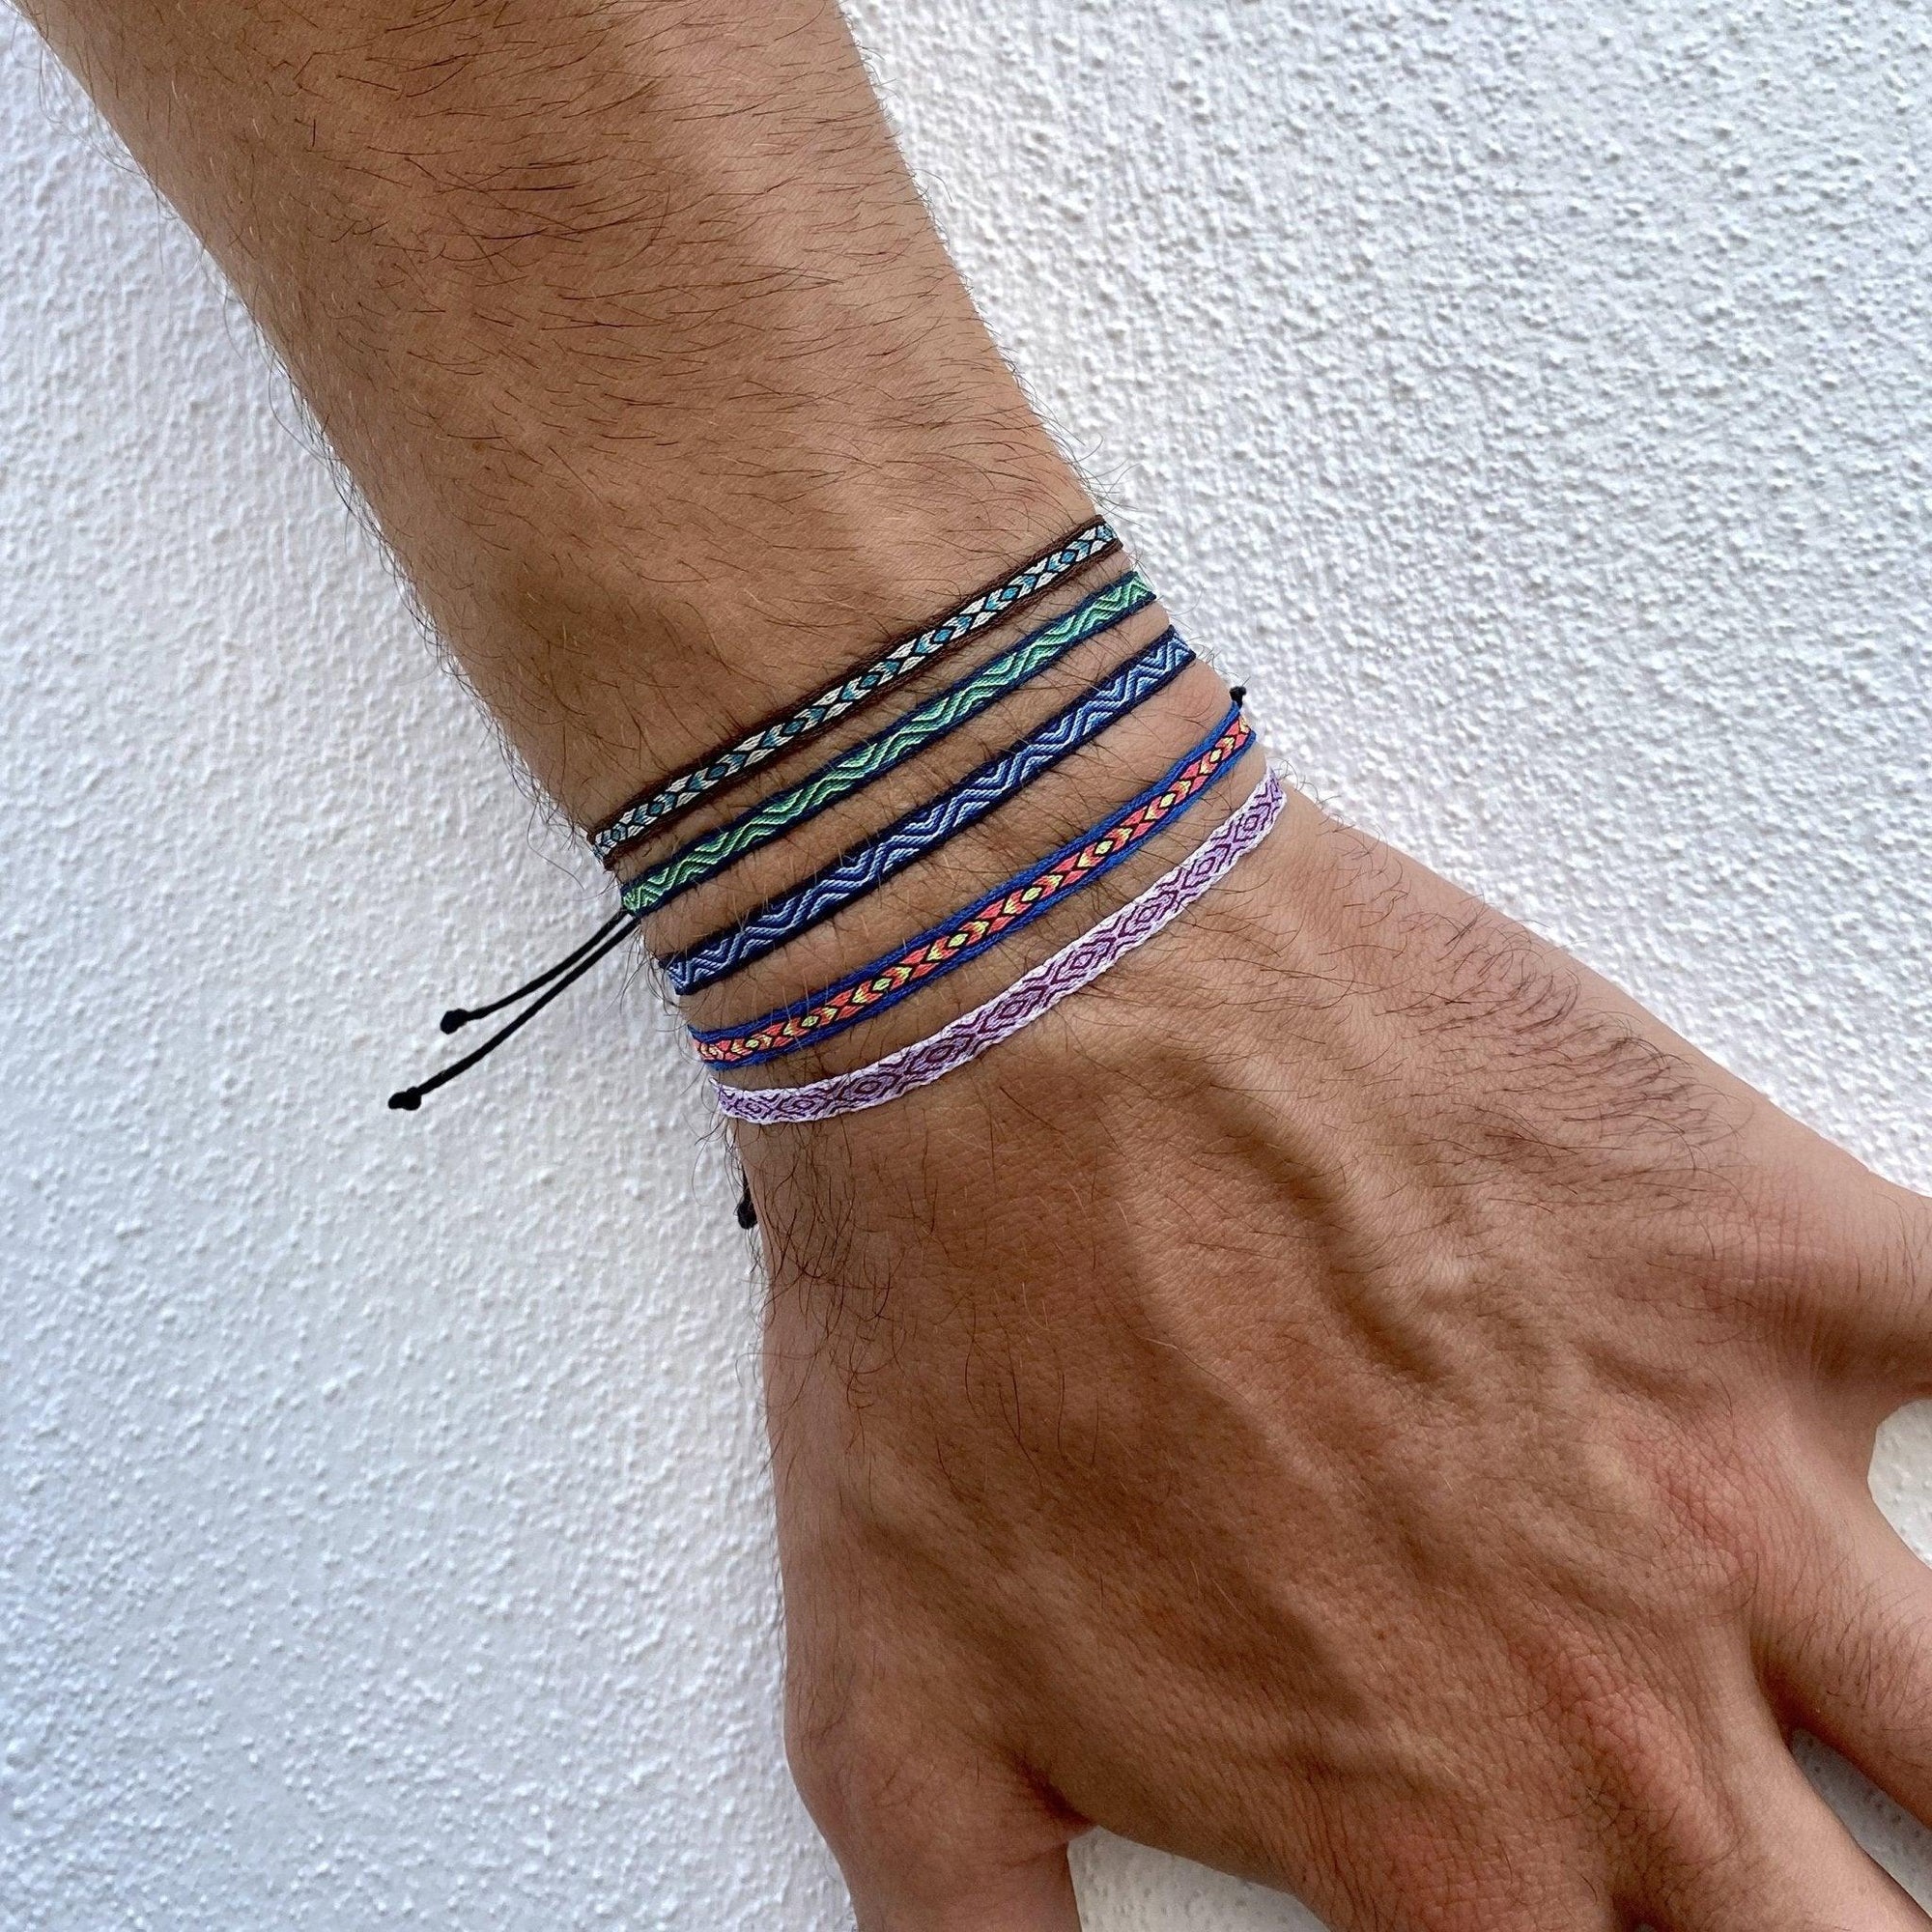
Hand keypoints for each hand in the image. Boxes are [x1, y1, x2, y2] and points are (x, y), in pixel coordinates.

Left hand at [746, 785, 1931, 1931]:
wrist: (1013, 1002)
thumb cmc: (950, 1312)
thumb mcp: (891, 1704)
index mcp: (1428, 1827)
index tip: (1605, 1924)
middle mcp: (1613, 1690)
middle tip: (1784, 1888)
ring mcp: (1727, 1464)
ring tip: (1882, 1747)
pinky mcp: (1763, 1251)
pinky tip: (1912, 1414)